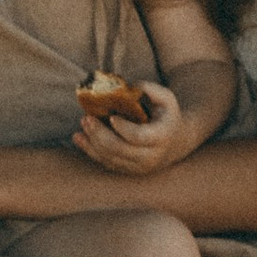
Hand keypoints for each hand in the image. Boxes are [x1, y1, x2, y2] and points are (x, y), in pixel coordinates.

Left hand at [71, 80, 190, 171]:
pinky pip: (107, 163)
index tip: (111, 117)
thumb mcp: (166, 97)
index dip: (123, 128)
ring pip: (110, 158)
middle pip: (119, 149)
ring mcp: (139, 167)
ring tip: (82, 124)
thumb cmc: (168, 114)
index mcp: (161, 137)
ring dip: (92, 142)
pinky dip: (91, 151)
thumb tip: (127, 86)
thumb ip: (149, 89)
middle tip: (87, 118)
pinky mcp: (129, 170)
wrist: (177, 141)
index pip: (138, 137)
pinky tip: (79, 138)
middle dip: (100, 134)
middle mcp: (151, 156)